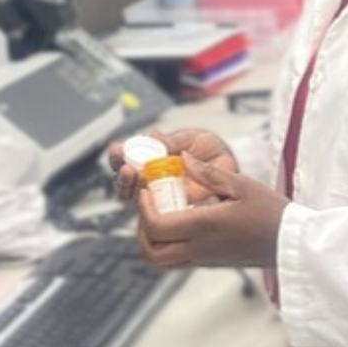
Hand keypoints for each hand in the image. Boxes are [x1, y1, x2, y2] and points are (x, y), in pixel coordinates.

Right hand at [108, 128, 237, 203]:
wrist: (231, 170)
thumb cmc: (209, 151)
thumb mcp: (194, 140)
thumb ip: (175, 141)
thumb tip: (153, 134)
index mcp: (151, 160)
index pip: (126, 159)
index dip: (119, 155)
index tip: (116, 148)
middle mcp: (149, 180)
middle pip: (125, 181)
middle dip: (120, 172)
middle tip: (124, 165)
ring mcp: (158, 197)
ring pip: (134, 197)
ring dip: (129, 185)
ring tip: (131, 173)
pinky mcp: (170, 212)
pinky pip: (155, 212)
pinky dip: (148, 204)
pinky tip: (147, 192)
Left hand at [135, 157, 287, 270]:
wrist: (291, 242)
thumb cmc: (271, 212)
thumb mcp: (242, 185)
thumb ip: (208, 173)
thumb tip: (182, 159)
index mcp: (205, 226)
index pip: (157, 226)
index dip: (144, 209)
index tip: (147, 190)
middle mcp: (200, 247)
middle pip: (151, 251)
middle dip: (141, 230)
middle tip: (149, 208)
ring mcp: (203, 259)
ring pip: (160, 261)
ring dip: (151, 242)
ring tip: (162, 218)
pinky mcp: (209, 263)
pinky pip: (176, 261)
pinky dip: (167, 246)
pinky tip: (181, 225)